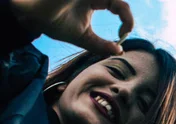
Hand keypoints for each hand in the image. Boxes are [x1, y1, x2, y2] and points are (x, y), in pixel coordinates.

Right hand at [10, 0, 133, 54]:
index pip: (118, 6)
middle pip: (120, 1)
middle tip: (126, 30)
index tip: (124, 34)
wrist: (33, 16)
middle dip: (127, 16)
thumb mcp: (82, 37)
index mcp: (94, 0)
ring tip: (120, 24)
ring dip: (121, 11)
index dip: (127, 20)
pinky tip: (110, 11)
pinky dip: (112, 6)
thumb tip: (119, 51)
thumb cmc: (54, 23)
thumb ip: (101, 45)